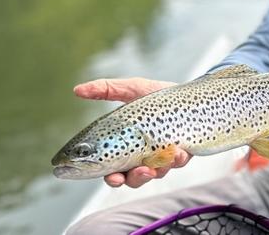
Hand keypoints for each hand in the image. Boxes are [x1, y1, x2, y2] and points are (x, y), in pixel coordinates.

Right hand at [74, 77, 191, 187]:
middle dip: (133, 179)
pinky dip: (178, 160)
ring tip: (155, 164)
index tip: (113, 177)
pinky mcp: (184, 153)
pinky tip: (179, 152)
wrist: (192, 92)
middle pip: (134, 178)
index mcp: (127, 145)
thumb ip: (107, 90)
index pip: (114, 168)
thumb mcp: (133, 89)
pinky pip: (179, 163)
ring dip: (155, 171)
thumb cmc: (159, 94)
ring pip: (156, 174)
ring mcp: (164, 155)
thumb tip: (76, 90)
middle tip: (134, 175)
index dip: (111, 177)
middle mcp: (144, 155)